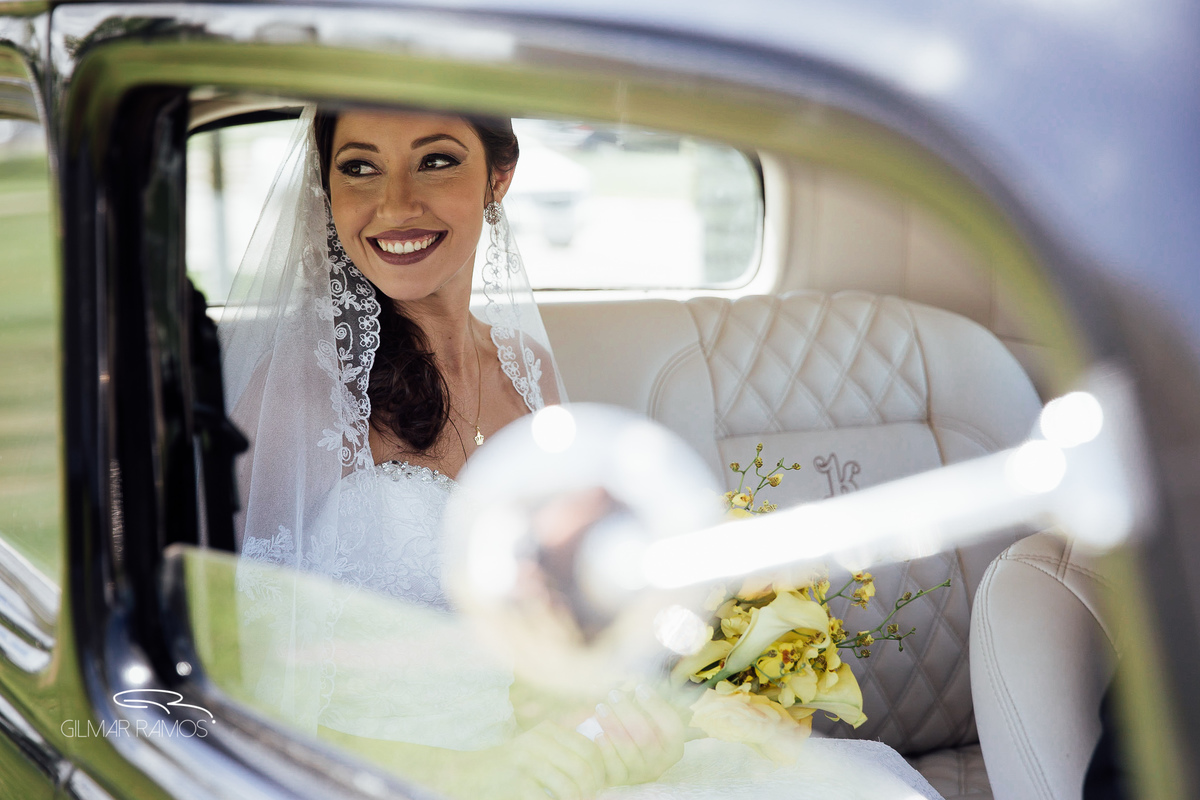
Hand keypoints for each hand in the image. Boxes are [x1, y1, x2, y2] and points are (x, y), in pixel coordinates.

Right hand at [472, 720, 605, 799]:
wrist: (466, 774)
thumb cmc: (508, 766)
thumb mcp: (535, 749)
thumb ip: (563, 752)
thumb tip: (600, 774)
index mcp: (547, 730)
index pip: (589, 749)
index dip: (600, 771)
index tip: (598, 786)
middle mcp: (538, 742)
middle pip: (583, 768)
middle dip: (591, 790)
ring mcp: (527, 762)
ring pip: (570, 787)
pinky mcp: (517, 783)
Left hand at [592, 684, 685, 785]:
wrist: (624, 764)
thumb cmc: (639, 733)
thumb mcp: (651, 722)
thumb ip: (649, 706)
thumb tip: (640, 676)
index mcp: (674, 747)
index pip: (671, 726)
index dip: (656, 705)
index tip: (640, 687)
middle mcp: (661, 764)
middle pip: (646, 736)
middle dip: (628, 712)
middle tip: (614, 693)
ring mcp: (641, 774)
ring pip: (629, 750)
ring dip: (613, 726)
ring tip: (601, 707)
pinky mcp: (622, 781)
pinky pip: (615, 768)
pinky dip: (607, 750)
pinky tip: (598, 734)